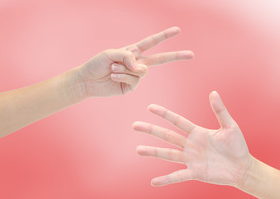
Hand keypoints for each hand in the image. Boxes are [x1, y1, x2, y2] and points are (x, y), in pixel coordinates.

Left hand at [77, 27, 193, 96]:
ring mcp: (135, 76)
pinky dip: (123, 76)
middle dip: (176, 56)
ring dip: (125, 69)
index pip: (152, 42)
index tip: (177, 30)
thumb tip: (141, 68)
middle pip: (160, 59)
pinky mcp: (131, 87)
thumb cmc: (97, 64)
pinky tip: (113, 76)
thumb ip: (128, 56)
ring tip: (112, 69)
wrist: (87, 80)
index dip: (165, 36)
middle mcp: (136, 63)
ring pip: (141, 71)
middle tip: (191, 54)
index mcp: (133, 51)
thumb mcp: (111, 54)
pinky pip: (134, 80)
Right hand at [132, 91, 253, 186]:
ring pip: (168, 154)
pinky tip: (154, 182)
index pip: (177, 121)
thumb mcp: (230, 126)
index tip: (150, 107)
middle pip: (167, 136)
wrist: (243, 167)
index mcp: (197, 132)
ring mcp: (191, 159)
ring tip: (138, 150)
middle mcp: (191, 145)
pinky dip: (166, 179)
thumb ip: (220, 111)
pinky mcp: (195, 173)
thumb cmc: (237, 146)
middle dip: (151, 130)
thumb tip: (213, 92)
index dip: (164, 114)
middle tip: (135, 125)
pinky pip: (178, 176)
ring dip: (153, 152)